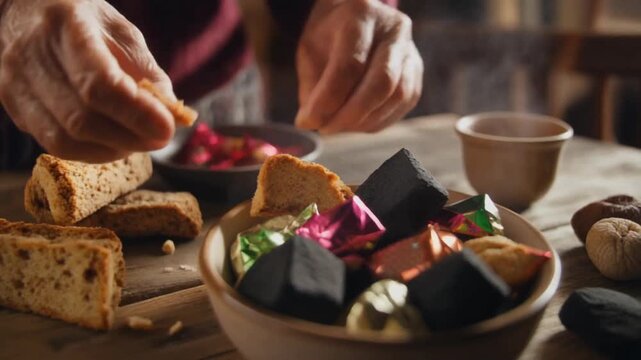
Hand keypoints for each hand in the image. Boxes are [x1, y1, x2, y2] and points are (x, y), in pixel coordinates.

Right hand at [0, 0, 175, 161]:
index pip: (99, 84)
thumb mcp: (122, 32)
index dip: (137, 114)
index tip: (167, 128)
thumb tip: (170, 115)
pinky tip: (112, 142)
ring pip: (65, 140)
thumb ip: (147, 71)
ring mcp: (15, 85)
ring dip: (112, 149)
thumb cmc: (83, 21)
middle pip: (82, 120)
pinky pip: (54, 145)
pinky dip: (91, 151)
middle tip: (160, 138)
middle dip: (130, 138)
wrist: (26, 10)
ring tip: (138, 140)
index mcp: (66, 28)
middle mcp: (31, 57)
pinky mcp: (12, 107)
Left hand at [295, 0, 422, 133]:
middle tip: (325, 129)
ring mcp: (410, 52)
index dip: (328, 100)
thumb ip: (312, 85)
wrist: (357, 21)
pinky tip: (356, 123)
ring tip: (337, 126)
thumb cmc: (329, 36)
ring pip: (397, 96)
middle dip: (350, 115)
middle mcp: (394, 30)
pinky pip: (402, 105)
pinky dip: (377, 121)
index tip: (308, 121)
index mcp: (362, 17)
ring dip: (364, 120)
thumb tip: (314, 122)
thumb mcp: (310, 50)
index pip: (350, 65)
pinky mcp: (416, 73)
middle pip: (382, 82)